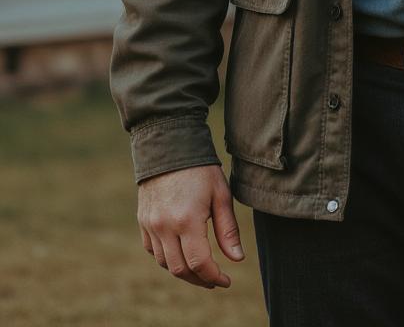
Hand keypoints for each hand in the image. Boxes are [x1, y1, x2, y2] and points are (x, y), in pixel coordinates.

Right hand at [137, 164, 243, 289]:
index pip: (200, 263)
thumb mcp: (221, 195)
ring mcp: (151, 225)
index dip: (214, 277)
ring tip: (201, 268)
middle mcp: (165, 226)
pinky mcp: (143, 221)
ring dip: (183, 271)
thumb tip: (237, 259)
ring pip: (165, 263)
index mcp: (187, 220)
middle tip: (215, 279)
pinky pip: (153, 250)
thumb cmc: (201, 169)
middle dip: (199, 279)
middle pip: (180, 270)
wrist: (170, 145)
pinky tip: (182, 253)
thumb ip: (228, 229)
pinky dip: (167, 258)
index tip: (226, 281)